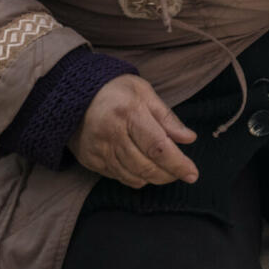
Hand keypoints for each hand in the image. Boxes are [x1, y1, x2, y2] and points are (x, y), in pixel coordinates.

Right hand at [68, 75, 197, 188]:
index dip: (177, 163)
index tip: (192, 173)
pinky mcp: (91, 161)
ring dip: (154, 178)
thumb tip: (189, 139)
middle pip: (145, 165)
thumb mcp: (145, 93)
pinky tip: (146, 173)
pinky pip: (118, 176)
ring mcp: (99, 150)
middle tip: (183, 174)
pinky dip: (135, 178)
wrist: (75, 95)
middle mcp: (113, 135)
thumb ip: (167, 117)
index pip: (158, 146)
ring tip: (168, 173)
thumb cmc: (117, 90)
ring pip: (132, 175)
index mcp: (130, 113)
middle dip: (168, 174)